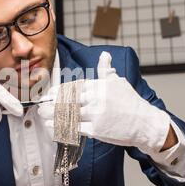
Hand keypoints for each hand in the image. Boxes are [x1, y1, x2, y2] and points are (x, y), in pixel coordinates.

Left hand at [38, 52, 170, 153]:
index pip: (73, 86)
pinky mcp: (96, 130)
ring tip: (43, 115)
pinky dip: (61, 127)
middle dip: (51, 103)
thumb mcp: (118, 82)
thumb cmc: (130, 102)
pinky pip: (73, 128)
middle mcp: (96, 98)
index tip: (48, 94)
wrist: (144, 122)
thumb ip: (106, 70)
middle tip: (41, 106)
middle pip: (66, 99)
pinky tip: (53, 127)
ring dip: (52, 115)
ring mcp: (95, 114)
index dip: (58, 91)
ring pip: (67, 114)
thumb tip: (104, 55)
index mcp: (99, 85)